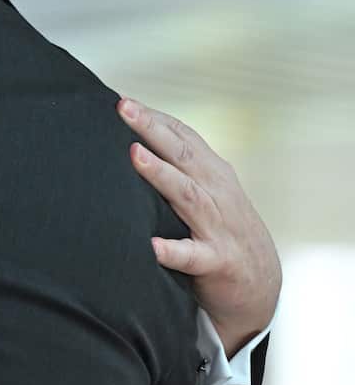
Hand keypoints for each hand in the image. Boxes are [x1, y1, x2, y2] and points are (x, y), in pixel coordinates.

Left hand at [118, 97, 280, 355]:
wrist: (260, 284)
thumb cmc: (221, 229)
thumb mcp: (207, 191)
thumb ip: (178, 166)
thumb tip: (130, 140)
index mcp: (212, 173)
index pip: (183, 136)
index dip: (155, 117)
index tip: (123, 100)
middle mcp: (216, 192)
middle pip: (182, 154)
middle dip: (152, 129)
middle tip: (123, 108)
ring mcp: (217, 226)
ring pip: (186, 194)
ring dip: (160, 173)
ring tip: (134, 155)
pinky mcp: (217, 261)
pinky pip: (192, 255)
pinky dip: (173, 250)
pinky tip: (152, 246)